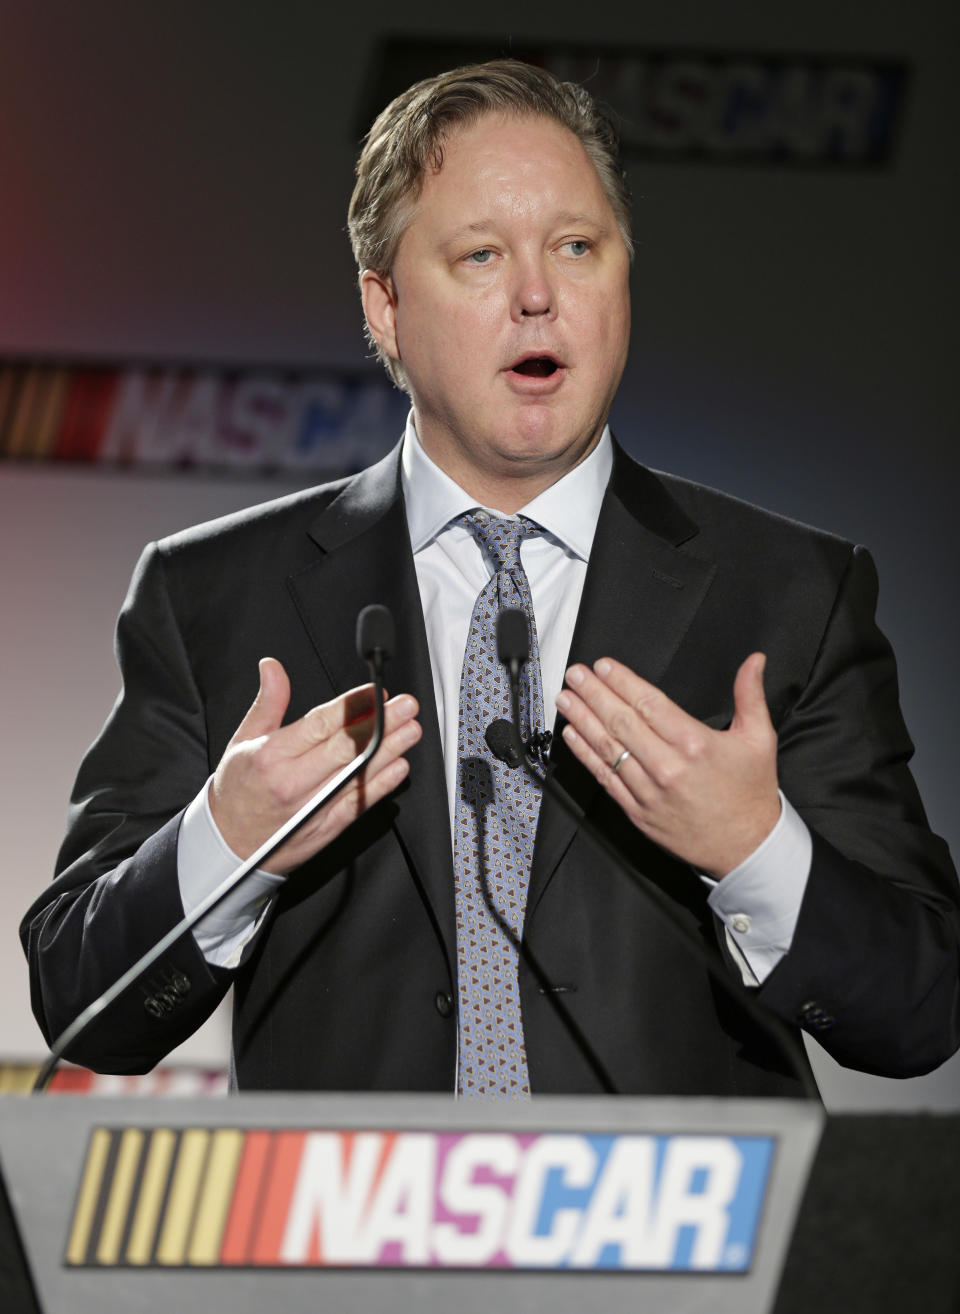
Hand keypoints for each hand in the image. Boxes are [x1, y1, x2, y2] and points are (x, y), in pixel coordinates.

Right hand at [209, 657, 420, 873]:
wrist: (229, 844)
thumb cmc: (236, 790)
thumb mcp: (243, 740)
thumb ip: (267, 702)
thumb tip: (273, 667)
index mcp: (272, 756)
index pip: (320, 725)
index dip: (352, 706)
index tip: (375, 692)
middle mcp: (293, 782)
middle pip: (345, 748)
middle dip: (380, 724)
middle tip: (406, 706)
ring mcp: (312, 807)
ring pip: (358, 775)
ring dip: (389, 751)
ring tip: (411, 731)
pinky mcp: (325, 827)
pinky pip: (358, 804)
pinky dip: (381, 785)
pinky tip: (398, 767)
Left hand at [554, 653, 779, 877]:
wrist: (747, 848)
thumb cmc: (751, 793)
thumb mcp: (759, 739)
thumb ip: (750, 695)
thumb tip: (754, 661)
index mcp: (695, 743)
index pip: (649, 703)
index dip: (622, 682)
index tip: (603, 666)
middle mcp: (668, 766)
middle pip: (622, 721)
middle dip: (594, 694)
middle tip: (575, 674)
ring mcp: (649, 791)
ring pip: (608, 748)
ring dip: (583, 720)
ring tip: (566, 699)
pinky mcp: (638, 812)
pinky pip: (606, 778)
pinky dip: (586, 755)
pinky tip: (573, 737)